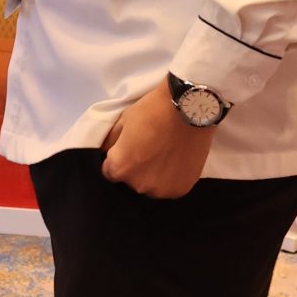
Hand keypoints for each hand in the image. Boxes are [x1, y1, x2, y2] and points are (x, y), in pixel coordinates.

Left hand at [101, 87, 215, 198]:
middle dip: (136, 167)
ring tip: (165, 153)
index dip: (118, 159)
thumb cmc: (153, 109)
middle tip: (149, 147)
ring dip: (154, 175)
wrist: (190, 106)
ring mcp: (162, 189)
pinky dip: (171, 176)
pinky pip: (170, 186)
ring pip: (152, 185)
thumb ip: (111, 141)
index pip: (110, 172)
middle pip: (132, 181)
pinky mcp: (182, 189)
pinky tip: (177, 159)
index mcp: (121, 167)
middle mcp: (139, 185)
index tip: (129, 148)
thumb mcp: (124, 119)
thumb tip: (106, 152)